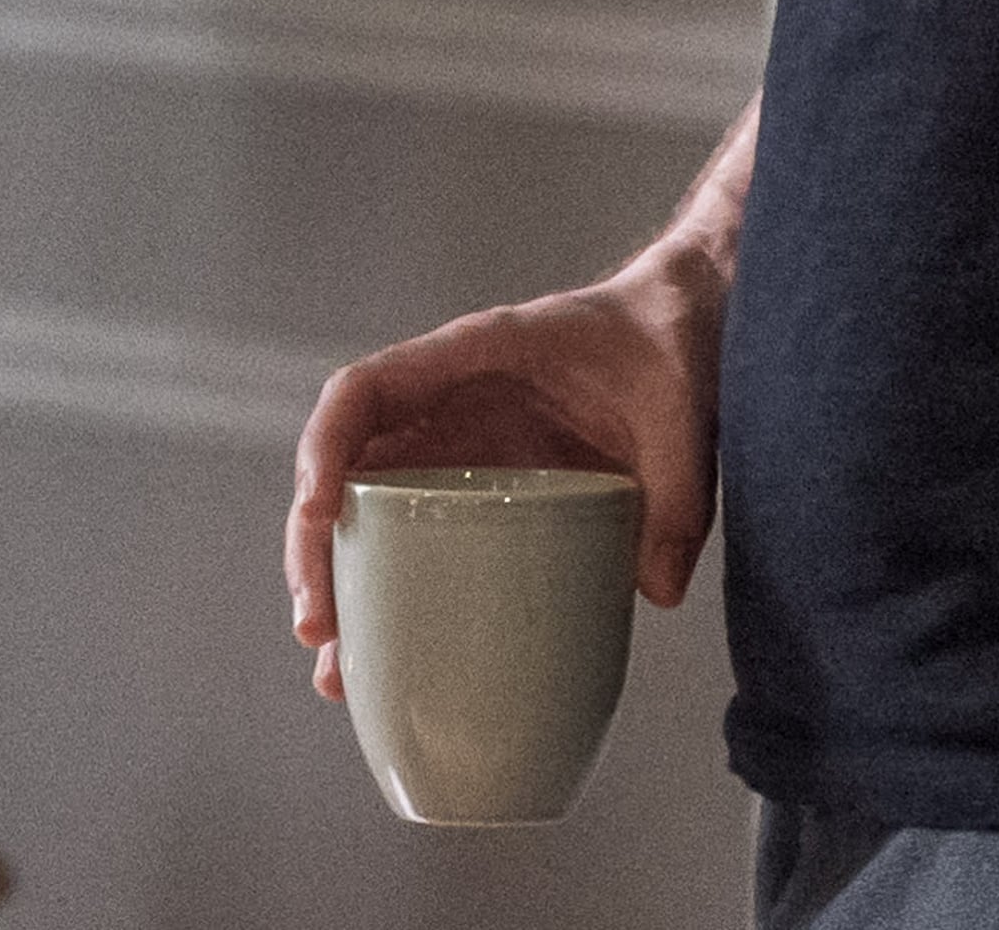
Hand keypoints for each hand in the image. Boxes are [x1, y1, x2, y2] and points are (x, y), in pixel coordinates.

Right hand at [284, 245, 727, 702]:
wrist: (682, 330)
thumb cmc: (666, 350)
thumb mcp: (679, 415)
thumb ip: (676, 496)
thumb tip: (656, 590)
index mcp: (470, 359)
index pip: (364, 392)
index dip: (325, 449)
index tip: (318, 515)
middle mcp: (445, 405)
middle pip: (345, 469)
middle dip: (316, 548)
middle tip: (318, 628)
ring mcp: (460, 450)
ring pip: (370, 512)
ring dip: (344, 583)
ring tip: (337, 668)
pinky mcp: (488, 490)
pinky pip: (420, 536)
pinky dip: (397, 591)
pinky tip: (395, 654)